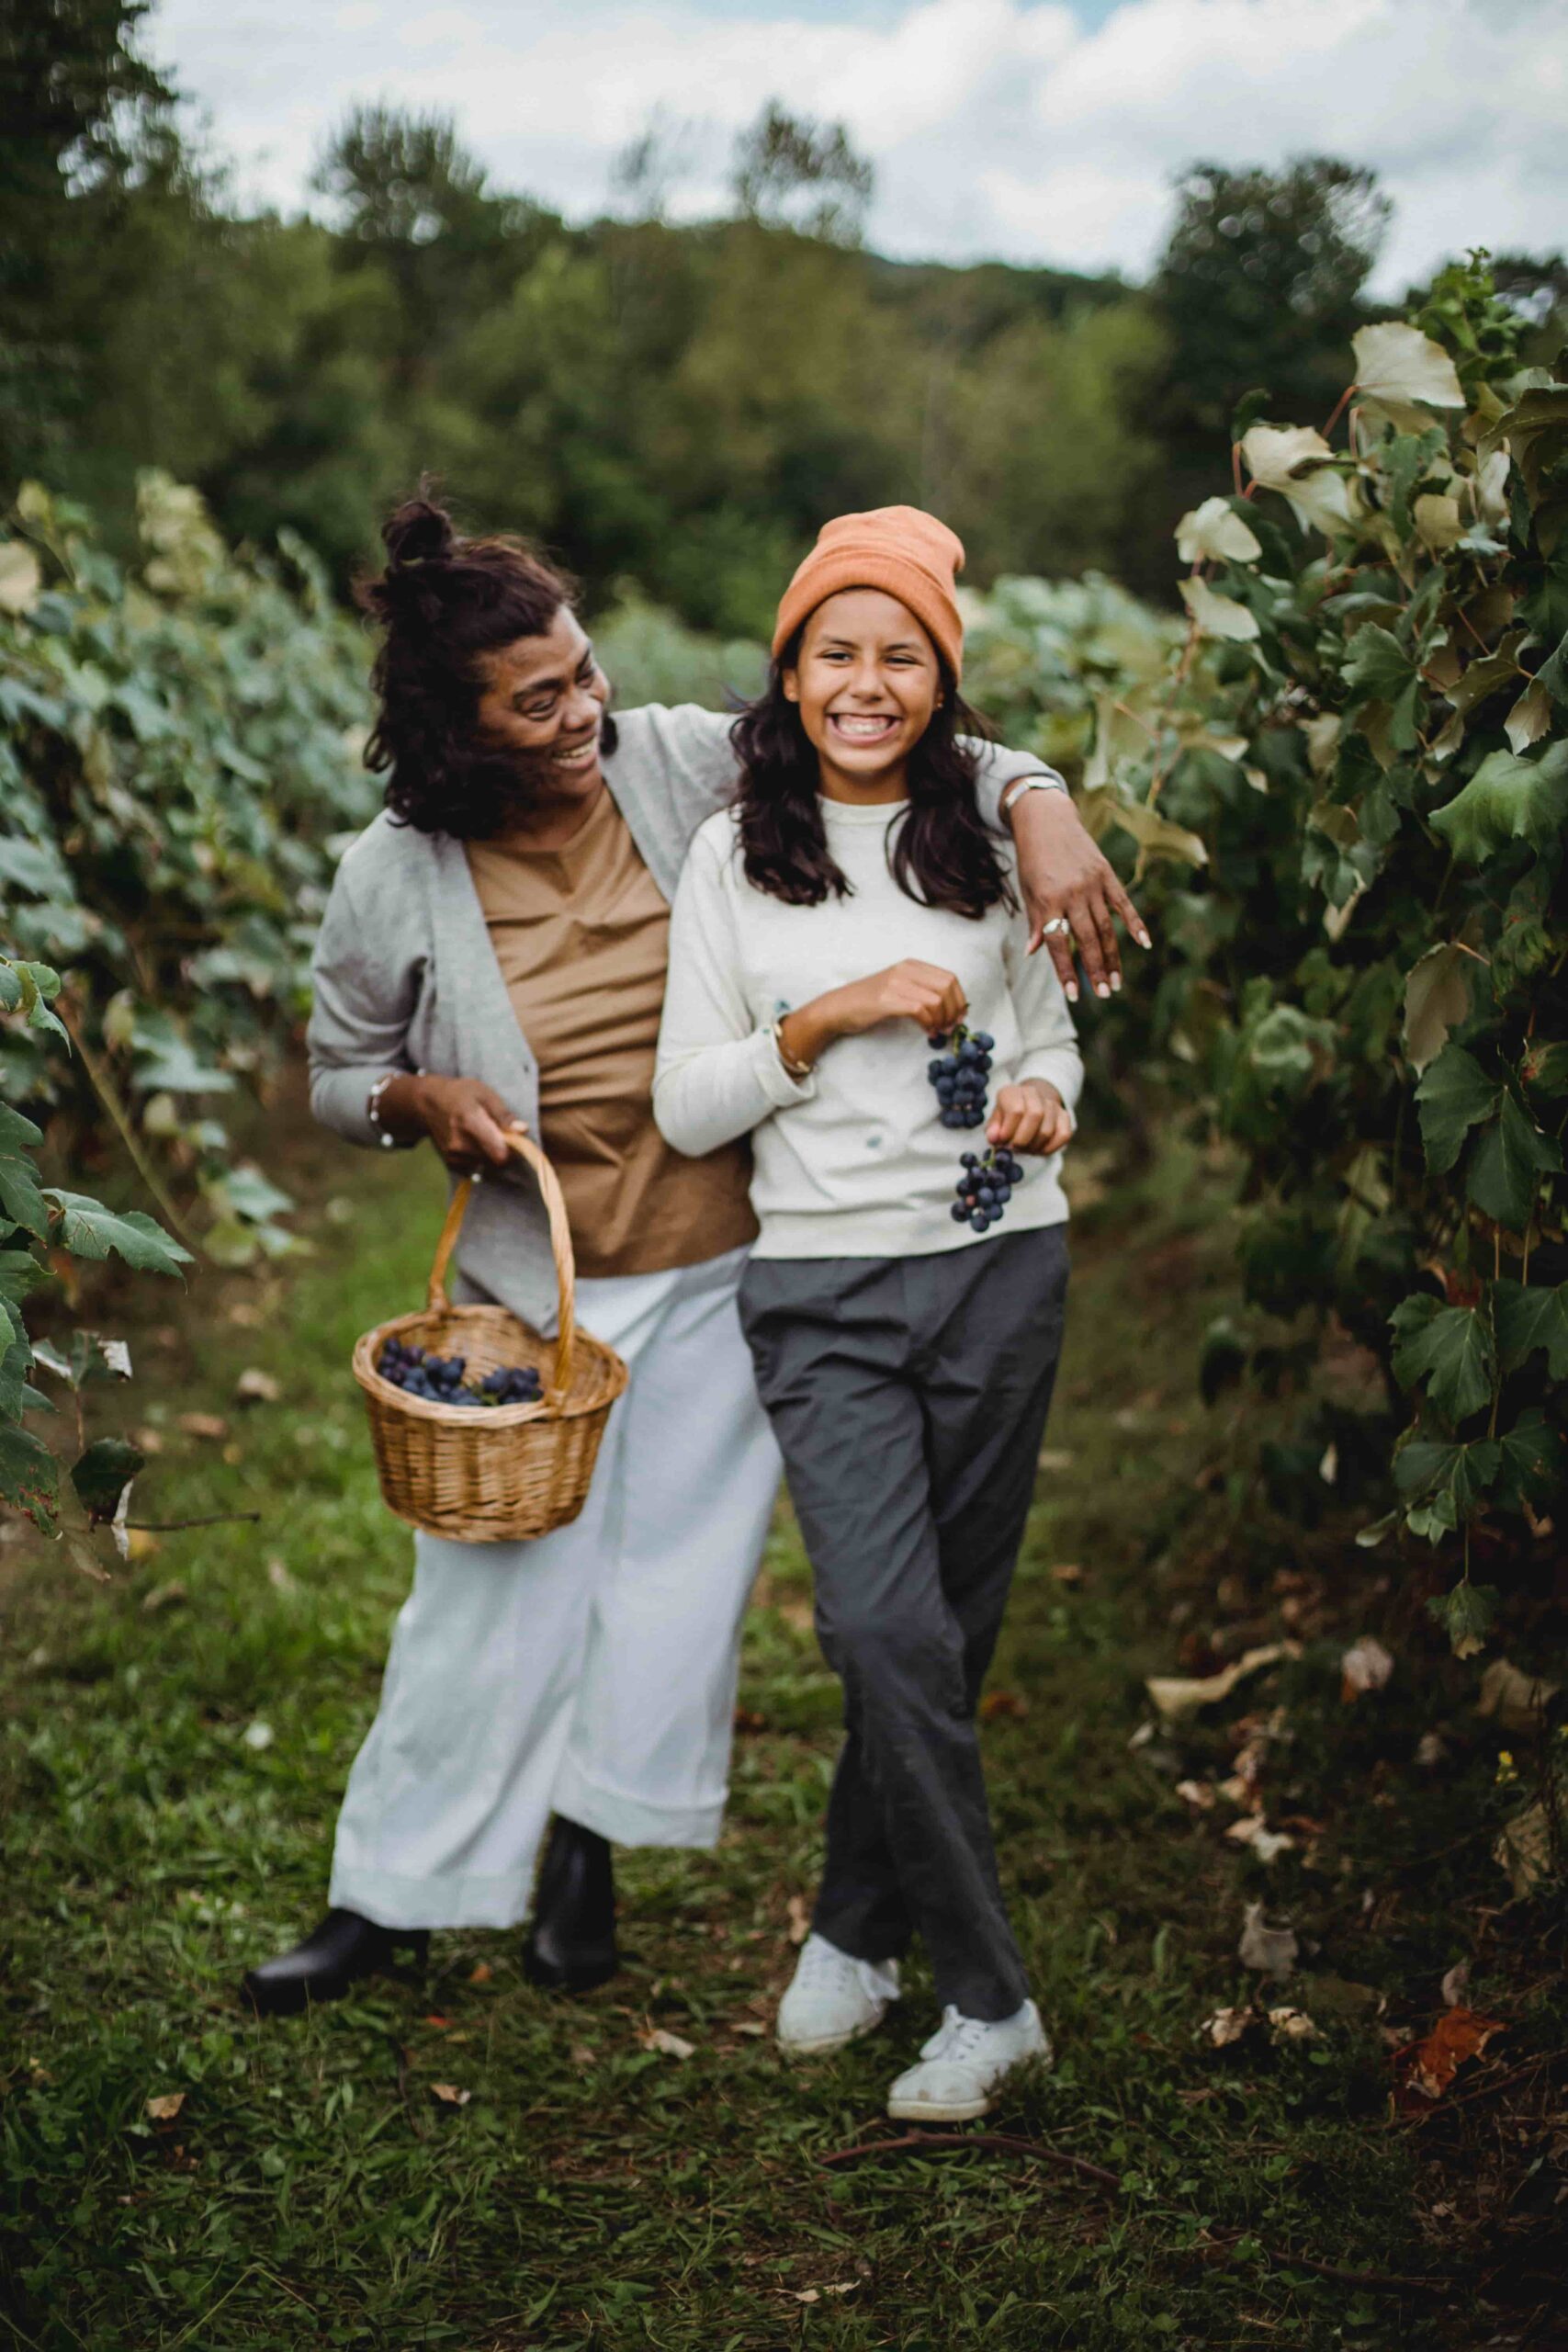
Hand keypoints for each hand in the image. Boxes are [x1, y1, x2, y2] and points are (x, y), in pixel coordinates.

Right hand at [392, 1074, 521, 1172]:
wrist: (429, 1103)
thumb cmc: (461, 1094)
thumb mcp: (485, 1094)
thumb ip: (504, 1115)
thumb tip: (522, 1131)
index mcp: (470, 1122)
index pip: (500, 1153)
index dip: (514, 1149)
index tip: (514, 1136)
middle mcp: (460, 1144)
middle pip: (497, 1161)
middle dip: (505, 1149)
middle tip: (499, 1131)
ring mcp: (454, 1156)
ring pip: (489, 1164)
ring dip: (493, 1153)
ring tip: (483, 1133)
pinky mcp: (451, 1163)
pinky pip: (478, 1166)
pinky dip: (481, 1157)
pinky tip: (474, 1141)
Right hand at [833, 960, 967, 1037]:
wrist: (839, 1007)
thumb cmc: (870, 1002)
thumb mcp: (899, 988)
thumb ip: (922, 992)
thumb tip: (952, 1009)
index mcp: (912, 965)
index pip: (950, 978)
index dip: (960, 1000)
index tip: (959, 1017)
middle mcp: (905, 970)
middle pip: (946, 987)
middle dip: (954, 1011)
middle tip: (950, 1027)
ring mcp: (895, 983)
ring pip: (936, 999)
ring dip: (942, 1020)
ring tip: (937, 1031)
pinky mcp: (886, 1000)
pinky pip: (919, 1010)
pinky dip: (928, 1024)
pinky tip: (926, 1032)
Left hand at [988, 1079, 1072, 1156]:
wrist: (1027, 1107)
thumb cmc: (1007, 1118)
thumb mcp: (995, 1121)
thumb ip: (993, 1130)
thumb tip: (994, 1138)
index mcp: (1012, 1092)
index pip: (1016, 1111)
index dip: (1009, 1132)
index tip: (1002, 1142)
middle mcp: (1033, 1094)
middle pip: (1035, 1116)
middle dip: (1023, 1140)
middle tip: (1015, 1148)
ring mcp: (1051, 1104)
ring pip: (1047, 1130)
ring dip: (1034, 1147)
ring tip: (1025, 1149)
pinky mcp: (1065, 1116)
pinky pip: (1063, 1135)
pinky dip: (1050, 1148)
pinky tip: (1039, 1149)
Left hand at [1008, 787, 1150, 1003]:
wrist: (1047, 820)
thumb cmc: (1033, 860)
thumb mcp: (1028, 891)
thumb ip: (1035, 921)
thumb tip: (1033, 951)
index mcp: (1048, 899)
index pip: (1058, 943)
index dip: (1066, 970)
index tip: (1074, 994)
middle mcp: (1072, 893)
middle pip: (1087, 939)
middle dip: (1096, 969)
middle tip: (1104, 994)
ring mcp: (1092, 884)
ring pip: (1106, 927)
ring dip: (1113, 956)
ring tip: (1117, 981)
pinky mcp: (1107, 874)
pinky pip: (1123, 904)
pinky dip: (1135, 923)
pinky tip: (1144, 943)